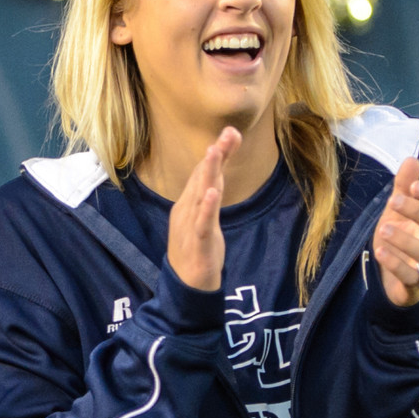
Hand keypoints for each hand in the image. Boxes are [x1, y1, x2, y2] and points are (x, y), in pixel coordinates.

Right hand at [166, 128, 240, 292]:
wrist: (186, 285)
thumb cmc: (196, 248)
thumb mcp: (205, 218)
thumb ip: (211, 195)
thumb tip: (217, 173)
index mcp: (188, 203)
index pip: (204, 172)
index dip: (219, 152)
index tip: (233, 132)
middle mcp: (187, 209)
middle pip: (202, 177)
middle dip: (216, 154)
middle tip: (229, 131)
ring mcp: (190, 225)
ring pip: (200, 195)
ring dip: (208, 172)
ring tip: (215, 151)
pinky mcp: (198, 243)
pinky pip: (203, 223)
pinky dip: (207, 207)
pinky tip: (213, 193)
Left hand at [369, 153, 418, 306]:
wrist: (388, 277)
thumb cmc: (400, 238)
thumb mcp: (397, 210)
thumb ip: (404, 187)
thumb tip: (411, 159)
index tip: (416, 185)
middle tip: (395, 201)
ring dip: (406, 241)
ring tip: (383, 229)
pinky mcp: (414, 288)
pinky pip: (411, 278)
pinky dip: (396, 264)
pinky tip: (381, 251)